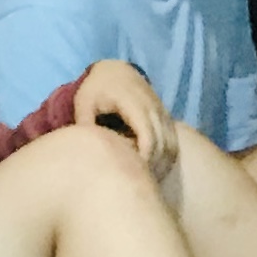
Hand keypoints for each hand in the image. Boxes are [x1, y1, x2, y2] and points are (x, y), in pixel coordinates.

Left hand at [75, 59, 177, 183]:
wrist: (114, 71)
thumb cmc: (95, 89)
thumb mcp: (83, 103)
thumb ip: (84, 125)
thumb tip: (86, 151)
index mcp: (134, 104)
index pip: (148, 137)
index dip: (145, 160)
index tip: (133, 176)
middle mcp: (153, 108)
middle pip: (164, 144)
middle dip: (155, 167)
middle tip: (140, 185)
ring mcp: (162, 112)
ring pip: (172, 144)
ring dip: (163, 164)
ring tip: (147, 181)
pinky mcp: (165, 117)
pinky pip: (173, 140)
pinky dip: (166, 157)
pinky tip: (153, 169)